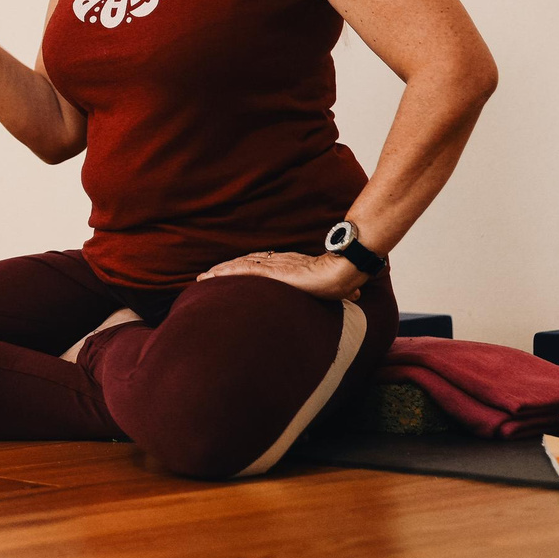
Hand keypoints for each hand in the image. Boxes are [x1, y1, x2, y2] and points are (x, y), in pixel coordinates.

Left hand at [198, 250, 363, 301]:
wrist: (345, 270)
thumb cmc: (345, 277)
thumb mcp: (338, 284)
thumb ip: (341, 289)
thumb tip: (357, 294)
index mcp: (290, 267)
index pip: (261, 267)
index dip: (243, 271)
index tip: (228, 276)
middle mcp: (278, 263)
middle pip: (245, 265)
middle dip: (224, 272)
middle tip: (203, 279)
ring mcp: (274, 266)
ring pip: (240, 268)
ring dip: (219, 274)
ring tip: (201, 280)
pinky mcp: (273, 272)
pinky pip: (243, 271)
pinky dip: (226, 274)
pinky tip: (212, 278)